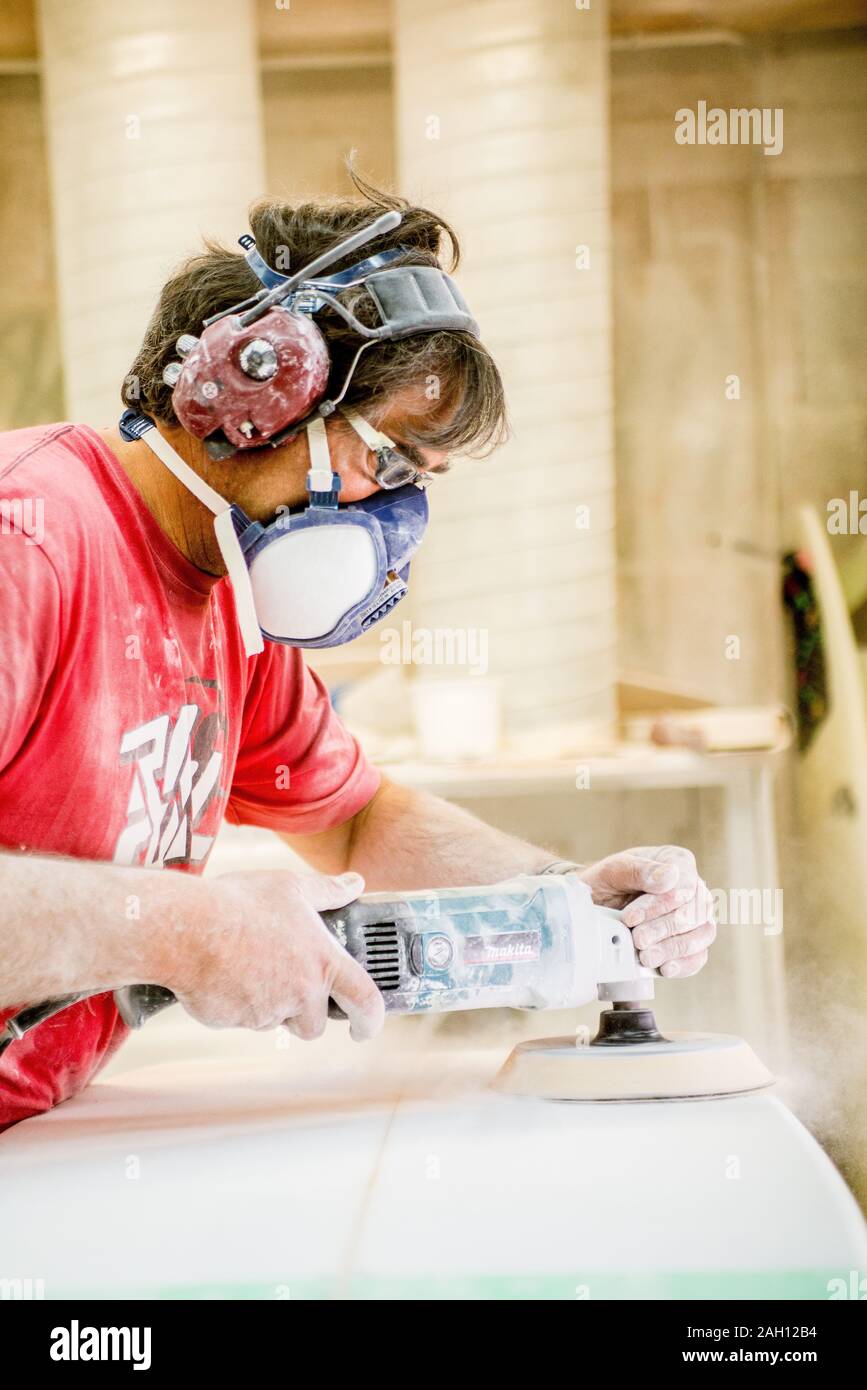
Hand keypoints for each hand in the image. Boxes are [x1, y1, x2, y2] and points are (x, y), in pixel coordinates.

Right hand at [164, 868, 383, 1040]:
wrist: (187, 927)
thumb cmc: (241, 903)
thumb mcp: (291, 887)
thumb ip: (328, 891)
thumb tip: (356, 883)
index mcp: (322, 962)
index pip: (365, 1000)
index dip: (371, 1019)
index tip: (366, 1028)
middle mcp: (300, 993)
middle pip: (313, 1024)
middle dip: (301, 1012)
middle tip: (282, 980)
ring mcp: (266, 1011)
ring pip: (273, 1020)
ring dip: (265, 1003)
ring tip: (244, 962)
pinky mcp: (233, 1022)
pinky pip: (239, 1019)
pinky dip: (233, 1002)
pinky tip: (221, 972)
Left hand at [578, 846, 715, 977]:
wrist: (595, 906)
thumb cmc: (607, 883)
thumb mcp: (613, 871)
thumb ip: (639, 870)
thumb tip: (670, 877)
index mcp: (678, 862)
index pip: (685, 885)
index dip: (660, 904)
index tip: (631, 918)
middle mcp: (693, 889)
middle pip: (695, 911)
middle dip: (663, 928)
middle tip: (638, 940)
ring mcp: (695, 917)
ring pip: (702, 934)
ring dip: (673, 948)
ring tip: (646, 956)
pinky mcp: (691, 943)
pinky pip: (699, 956)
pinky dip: (684, 964)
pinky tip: (665, 967)